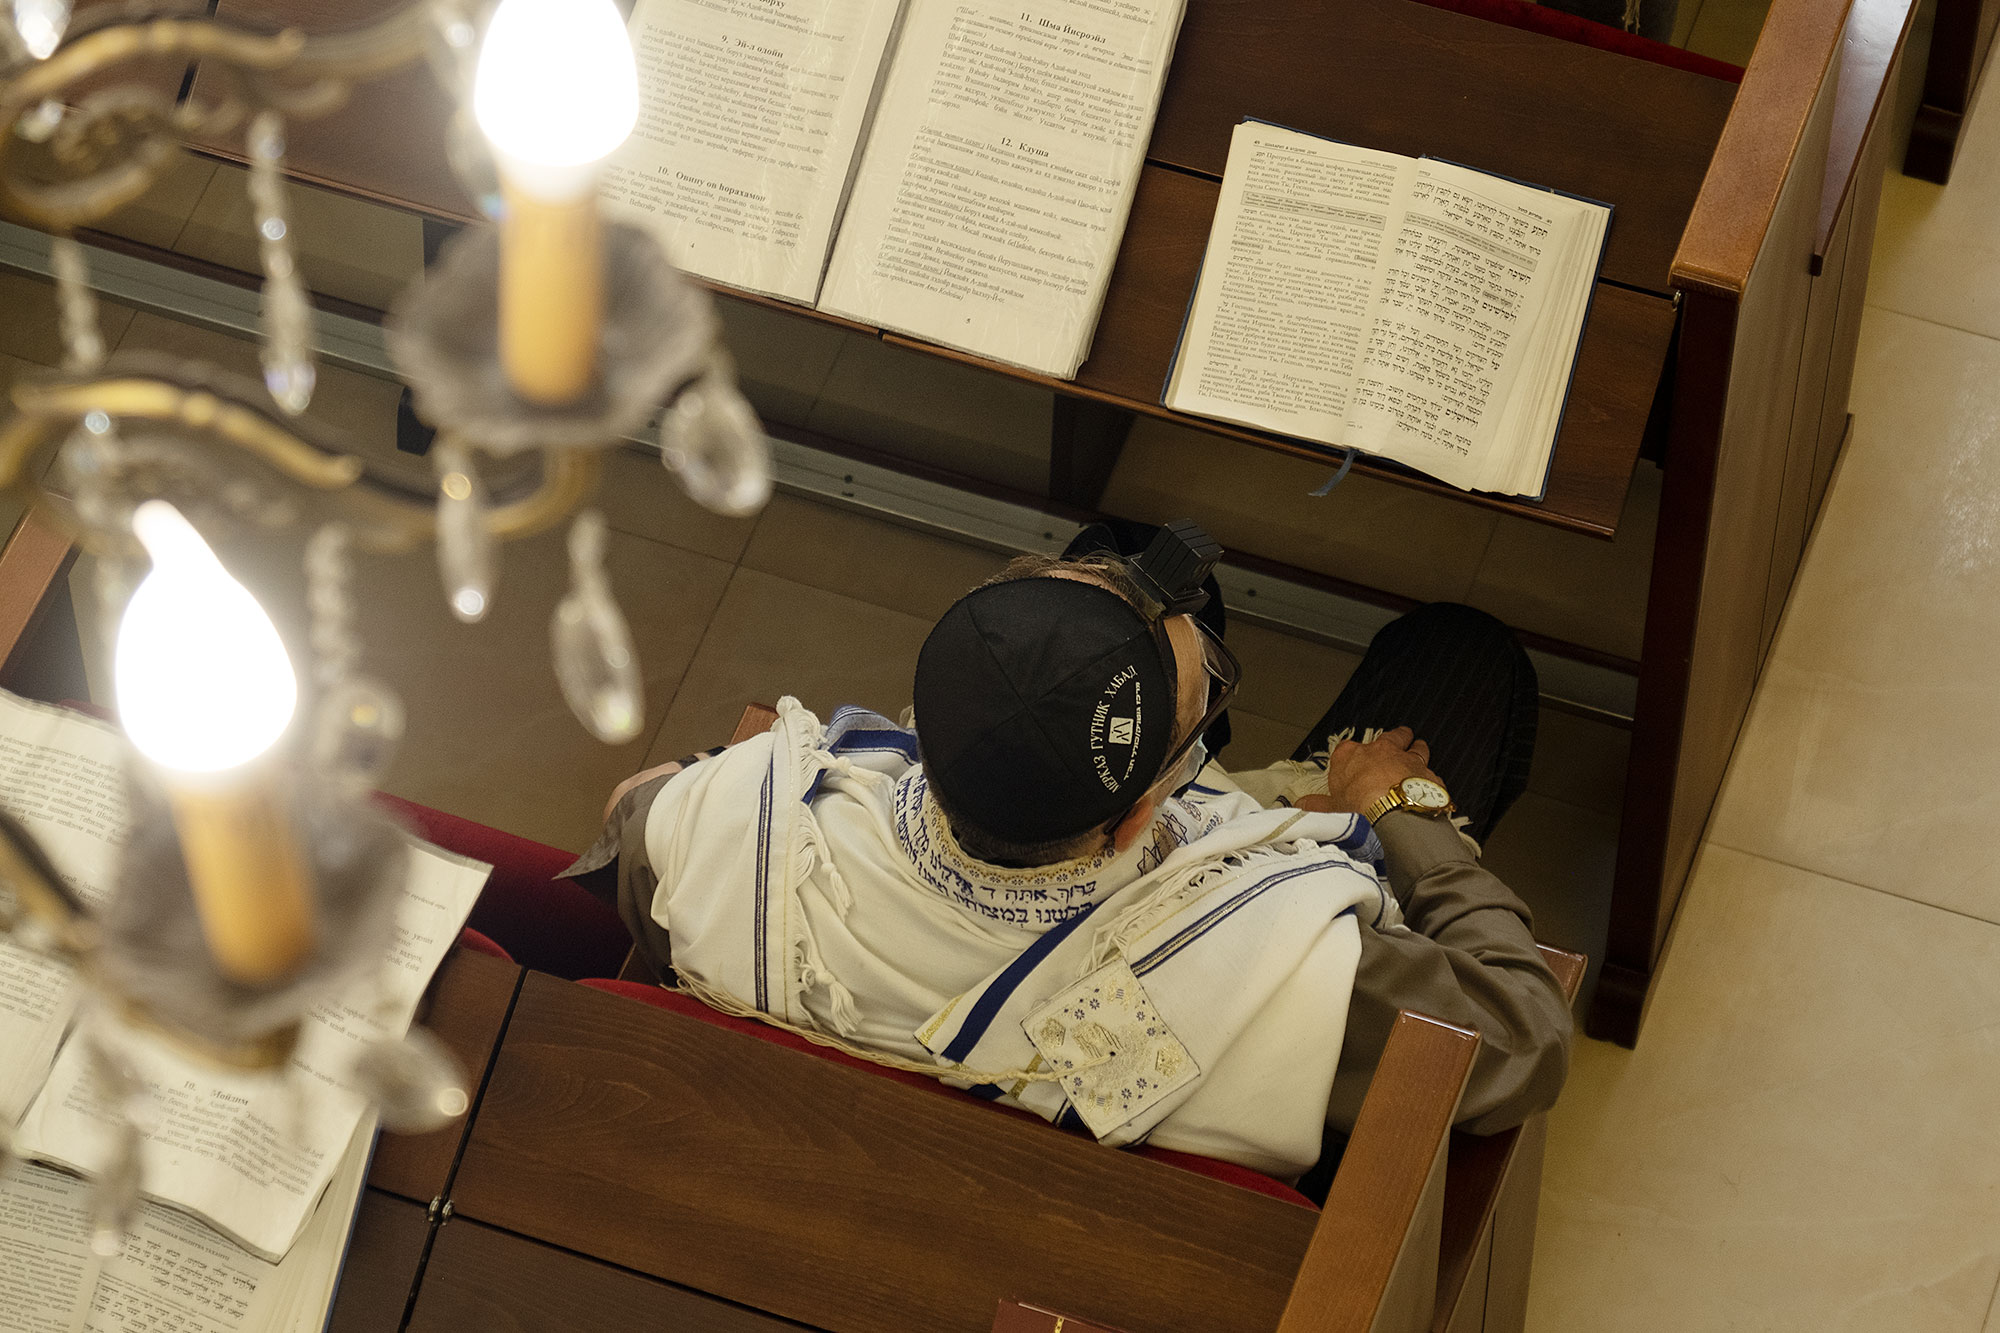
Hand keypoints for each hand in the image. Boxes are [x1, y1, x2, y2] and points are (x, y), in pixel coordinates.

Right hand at [1317, 726, 1437, 814]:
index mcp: (1351, 756)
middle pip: (1390, 737)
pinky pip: (1431, 773)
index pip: (1347, 749)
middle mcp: (1381, 752)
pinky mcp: (1428, 777)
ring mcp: (1407, 761)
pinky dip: (1430, 778)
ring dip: (1416, 749)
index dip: (1350, 756)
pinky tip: (1429, 785)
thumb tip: (1301, 806)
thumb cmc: (1360, 808)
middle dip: (1394, 738)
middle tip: (1396, 740)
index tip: (1351, 765)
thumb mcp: (1330, 810)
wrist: (1394, 816)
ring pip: (1416, 747)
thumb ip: (1316, 806)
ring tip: (1417, 751)